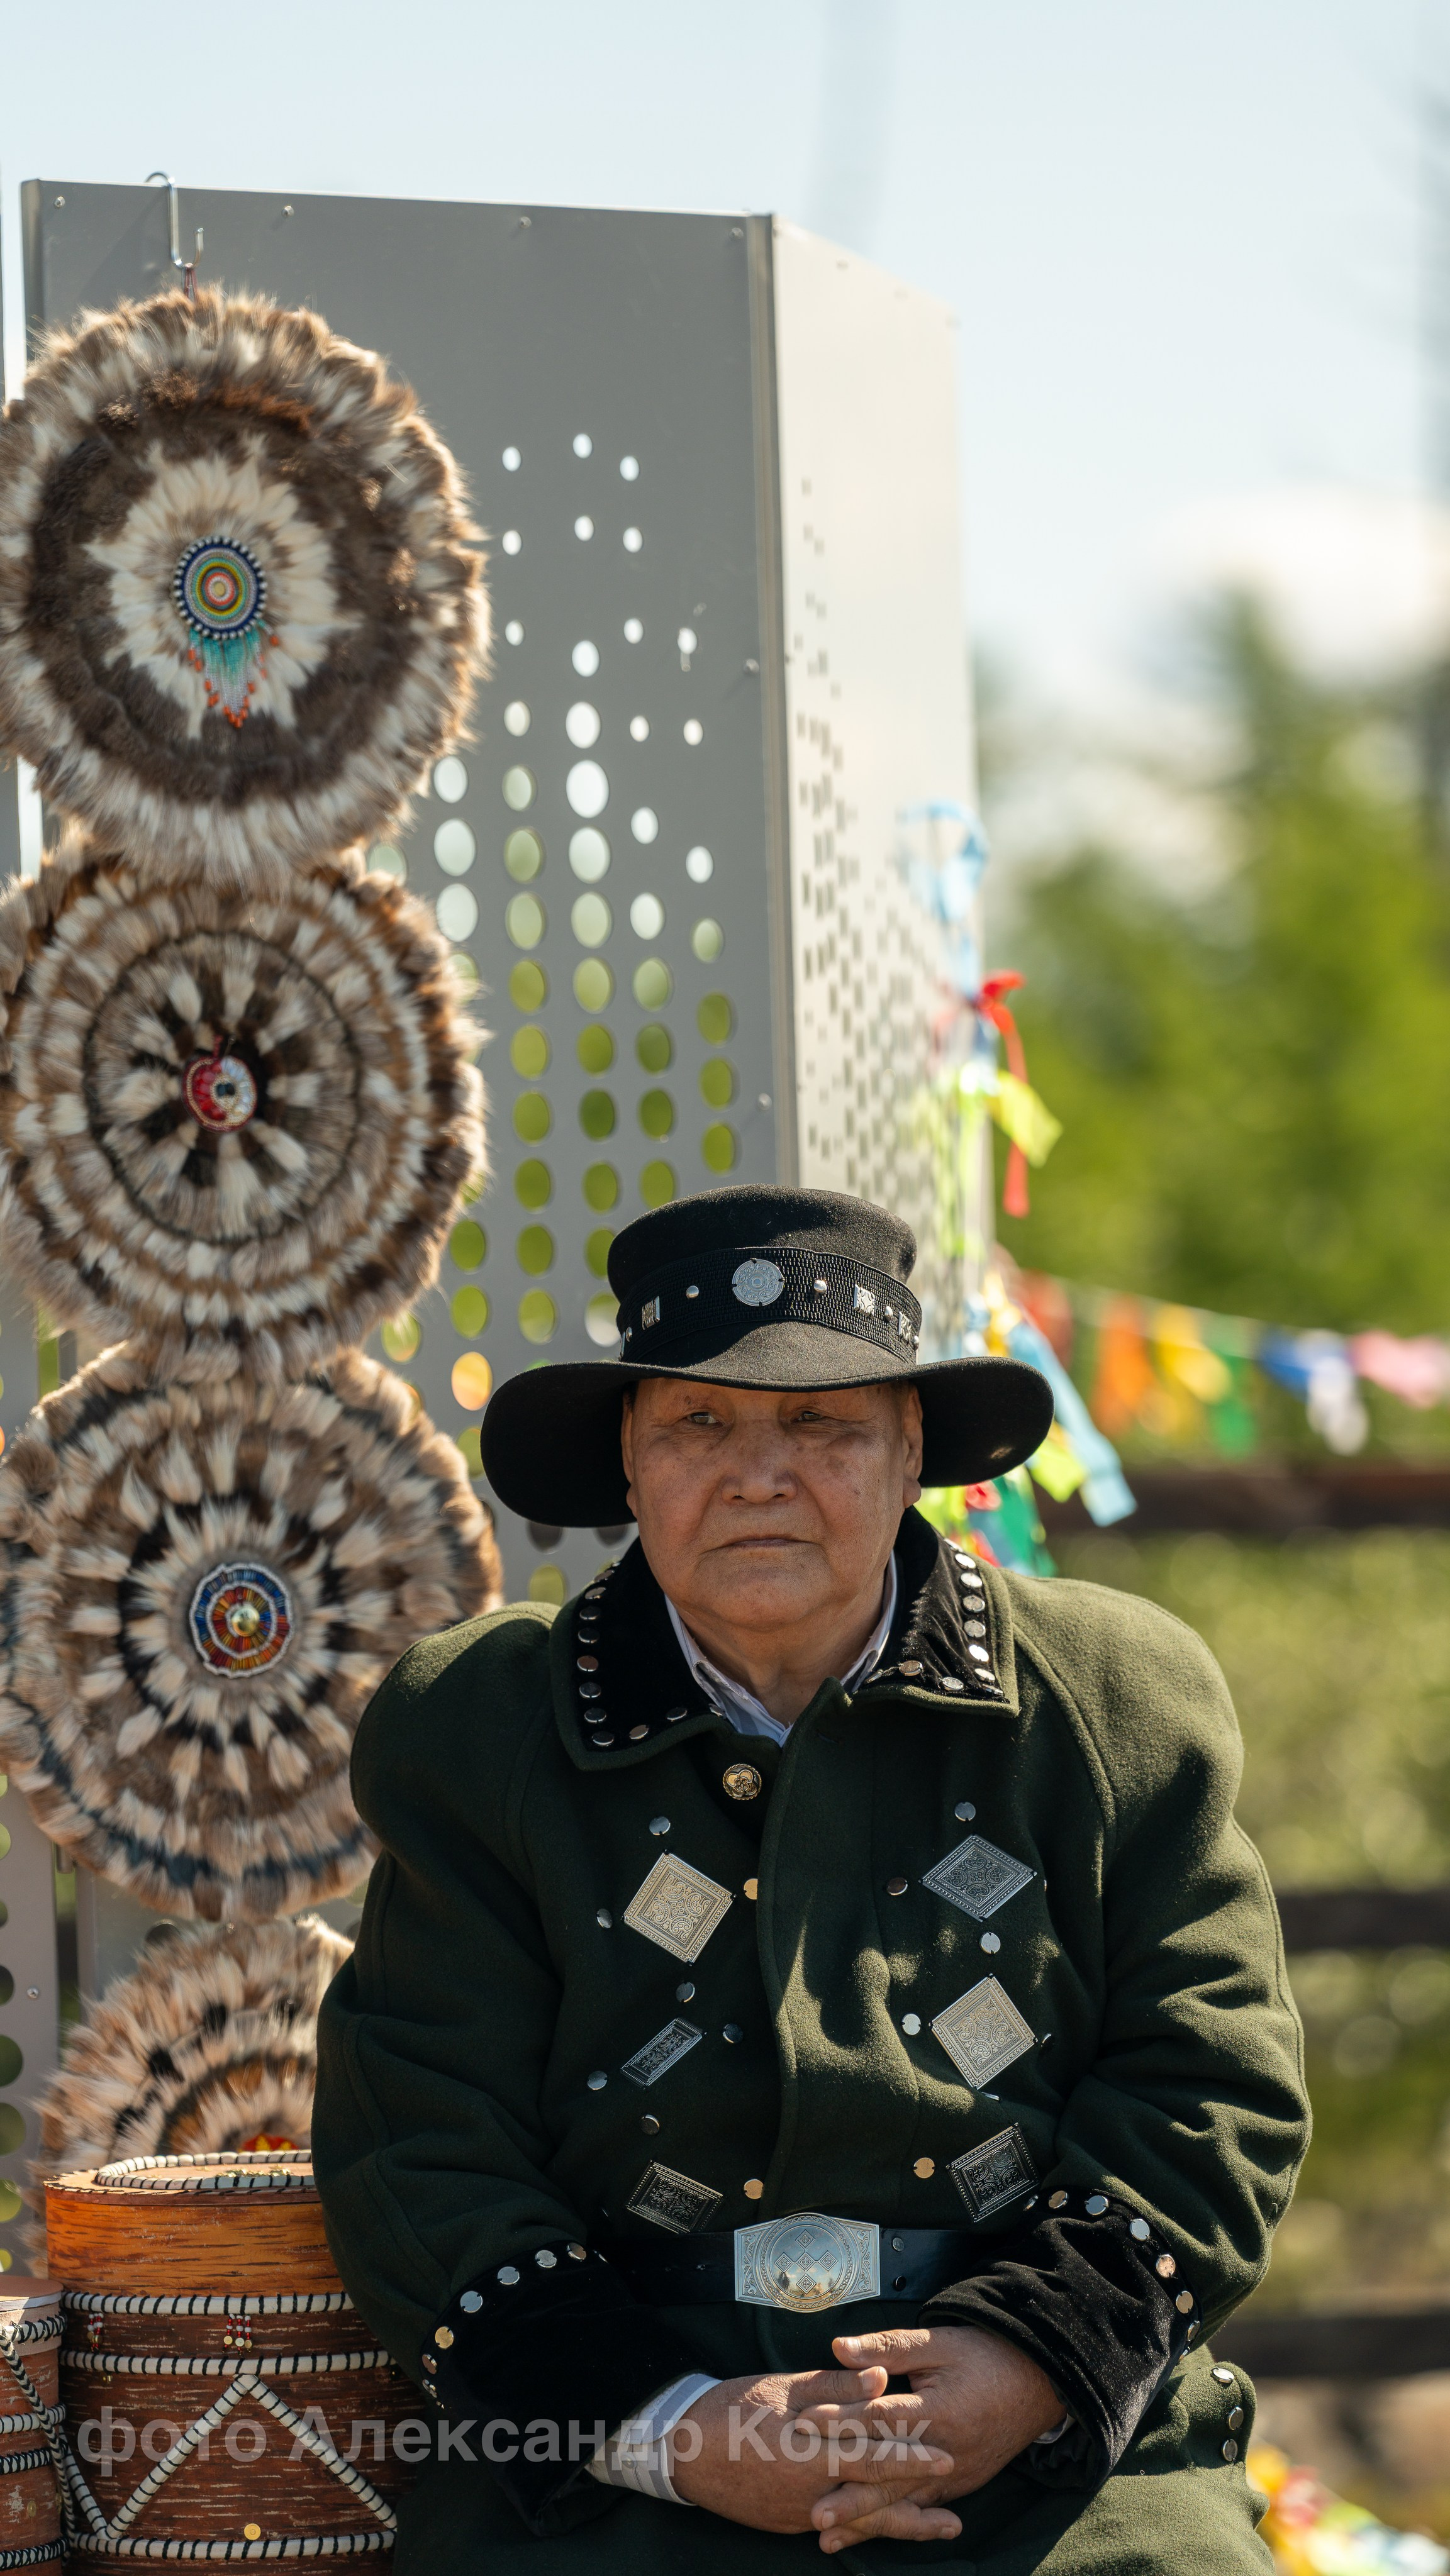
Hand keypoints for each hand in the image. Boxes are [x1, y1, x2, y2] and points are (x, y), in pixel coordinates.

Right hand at [668, 2361, 956, 2536]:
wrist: (681, 2452)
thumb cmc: (730, 2411)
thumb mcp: (782, 2388)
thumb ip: (835, 2388)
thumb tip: (881, 2378)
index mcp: (809, 2453)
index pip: (872, 2457)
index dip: (911, 2458)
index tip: (947, 2456)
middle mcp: (809, 2493)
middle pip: (873, 2502)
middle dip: (916, 2510)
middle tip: (956, 2518)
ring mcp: (798, 2514)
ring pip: (859, 2521)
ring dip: (898, 2526)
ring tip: (936, 2529)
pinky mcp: (787, 2523)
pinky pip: (834, 2524)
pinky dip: (862, 2525)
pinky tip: (882, 2524)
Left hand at [799, 2324, 1064, 2554]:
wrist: (1037, 2384)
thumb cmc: (983, 2356)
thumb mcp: (939, 2342)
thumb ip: (888, 2348)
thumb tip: (839, 2345)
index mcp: (939, 2410)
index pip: (880, 2418)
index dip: (839, 2420)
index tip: (801, 2423)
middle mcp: (945, 2450)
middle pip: (889, 2475)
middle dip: (849, 2493)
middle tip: (810, 2510)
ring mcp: (954, 2474)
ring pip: (902, 2502)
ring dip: (865, 2520)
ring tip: (827, 2537)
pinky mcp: (958, 2486)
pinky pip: (920, 2509)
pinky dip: (892, 2525)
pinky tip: (866, 2536)